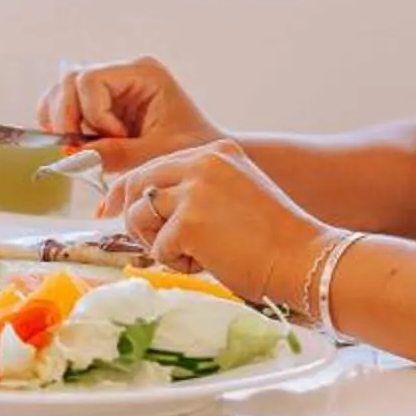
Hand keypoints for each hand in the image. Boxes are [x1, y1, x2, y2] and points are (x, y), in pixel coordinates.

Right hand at [43, 56, 222, 170]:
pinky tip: (76, 144)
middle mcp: (123, 72)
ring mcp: (109, 85)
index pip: (91, 80)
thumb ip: (119, 154)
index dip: (94, 113)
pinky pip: (64, 104)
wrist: (204, 152)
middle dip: (68, 118)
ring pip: (61, 91)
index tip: (116, 140)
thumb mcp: (159, 154)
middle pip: (69, 81)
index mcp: (143, 72)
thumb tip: (74, 155)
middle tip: (82, 149)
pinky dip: (61, 124)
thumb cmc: (191, 148)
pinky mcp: (100, 102)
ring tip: (80, 147)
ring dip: (62, 122)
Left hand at [100, 141, 319, 306]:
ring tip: (194, 253)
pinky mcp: (189, 222)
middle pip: (138, 184)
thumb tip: (144, 205)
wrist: (304, 259)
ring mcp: (194, 190)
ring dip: (158, 243)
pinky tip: (209, 263)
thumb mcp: (233, 193)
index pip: (154, 165)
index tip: (111, 208)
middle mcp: (202, 163)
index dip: (130, 191)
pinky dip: (177, 263)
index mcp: (215, 152)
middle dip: (136, 218)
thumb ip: (194, 189)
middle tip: (154, 242)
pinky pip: (158, 248)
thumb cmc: (272, 238)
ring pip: (140, 216)